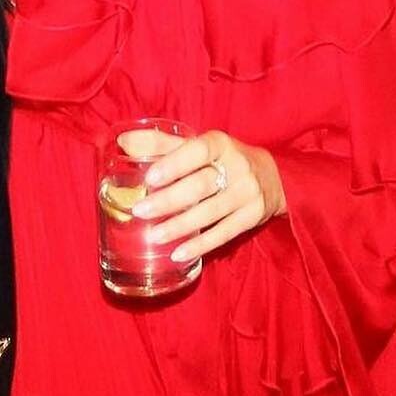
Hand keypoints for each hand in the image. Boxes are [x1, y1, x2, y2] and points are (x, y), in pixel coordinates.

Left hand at [130, 129, 286, 267]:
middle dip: (169, 200)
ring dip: (180, 226)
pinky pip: (225, 233)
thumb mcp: (200, 147)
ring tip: (153, 236)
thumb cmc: (224, 160)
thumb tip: (123, 141)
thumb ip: (163, 144)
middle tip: (140, 211)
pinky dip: (200, 244)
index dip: (174, 163)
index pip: (198, 150)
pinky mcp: (253, 216)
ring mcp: (248, 192)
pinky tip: (178, 253)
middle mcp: (238, 165)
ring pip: (210, 212)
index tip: (149, 178)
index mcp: (221, 143)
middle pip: (201, 184)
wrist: (272, 177)